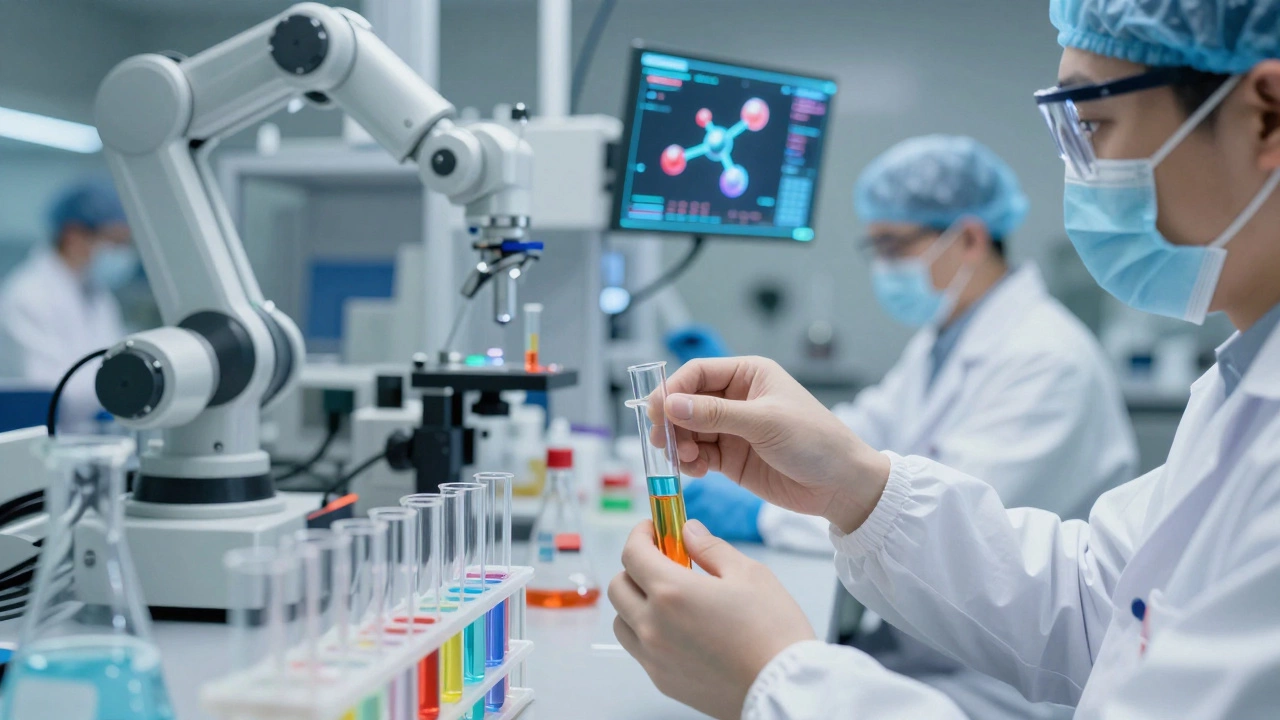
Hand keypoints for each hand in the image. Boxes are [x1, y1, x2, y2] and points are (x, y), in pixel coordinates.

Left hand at [610, 520, 815, 719]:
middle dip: (636, 566)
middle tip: (664, 561)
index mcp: (672, 593)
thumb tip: (688, 532)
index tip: (654, 529)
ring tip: (670, 598)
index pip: (632, 553)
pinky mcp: (662, 681)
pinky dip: (647, 632)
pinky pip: (638, 649)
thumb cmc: (773, 632)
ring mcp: (654, 657)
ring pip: (622, 620)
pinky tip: (679, 628)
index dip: (640, 535)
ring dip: (636, 602)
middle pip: (618, 586)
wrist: (785, 689)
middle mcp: (654, 626)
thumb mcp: (749, 574)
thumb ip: (710, 548)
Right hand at [661, 356, 889, 532]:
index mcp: (748, 375)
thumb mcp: (764, 422)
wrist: (840, 485)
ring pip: (688, 430)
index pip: (698, 373)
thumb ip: (716, 414)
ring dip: (679, 444)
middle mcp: (736, 398)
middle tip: (662, 440)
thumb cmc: (814, 441)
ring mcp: (732, 429)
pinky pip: (698, 455)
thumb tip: (671, 405)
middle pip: (687, 402)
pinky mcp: (730, 457)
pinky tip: (697, 470)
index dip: (673, 389)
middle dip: (672, 421)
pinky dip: (690, 462)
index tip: (657, 411)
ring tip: (686, 459)